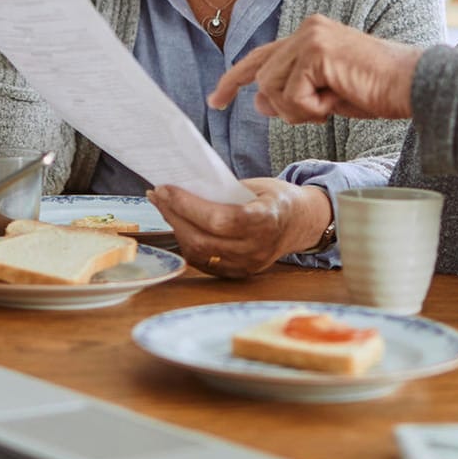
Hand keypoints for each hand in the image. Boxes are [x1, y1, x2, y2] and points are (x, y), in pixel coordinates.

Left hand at [148, 178, 331, 278]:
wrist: (300, 224)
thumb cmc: (276, 198)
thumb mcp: (257, 186)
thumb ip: (224, 191)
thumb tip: (183, 187)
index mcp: (266, 220)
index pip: (220, 219)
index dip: (188, 206)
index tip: (165, 188)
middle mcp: (257, 248)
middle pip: (203, 238)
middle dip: (174, 215)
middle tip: (157, 195)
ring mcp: (248, 264)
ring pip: (199, 252)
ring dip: (176, 229)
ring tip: (164, 207)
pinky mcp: (239, 273)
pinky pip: (203, 261)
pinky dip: (187, 242)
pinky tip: (179, 224)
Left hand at [208, 14, 421, 124]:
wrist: (413, 86)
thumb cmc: (377, 92)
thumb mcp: (326, 96)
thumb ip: (292, 93)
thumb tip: (257, 100)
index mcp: (309, 34)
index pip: (260, 57)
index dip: (234, 79)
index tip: (216, 100)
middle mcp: (307, 29)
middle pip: (263, 77)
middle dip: (283, 106)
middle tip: (322, 111)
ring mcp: (311, 37)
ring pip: (273, 87)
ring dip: (300, 109)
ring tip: (332, 104)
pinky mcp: (317, 51)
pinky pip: (291, 94)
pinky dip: (310, 109)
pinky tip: (336, 101)